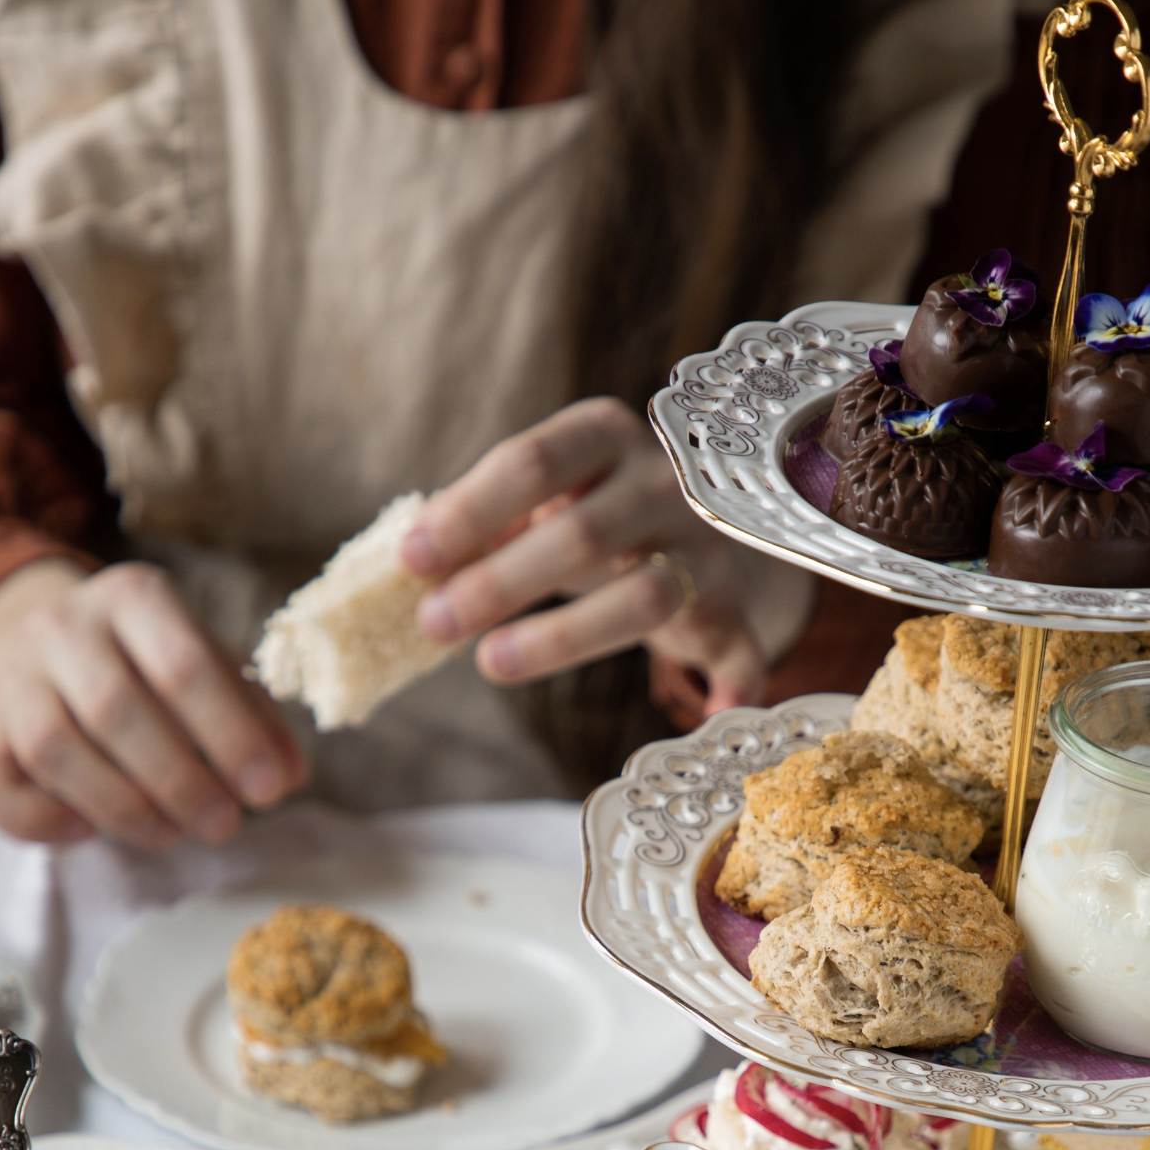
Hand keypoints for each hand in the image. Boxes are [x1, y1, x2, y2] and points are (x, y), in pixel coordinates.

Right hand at [0, 559, 306, 848]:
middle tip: (226, 824)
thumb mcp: (211, 664)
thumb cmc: (155, 662)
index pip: (183, 664)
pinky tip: (88, 831)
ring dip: (122, 806)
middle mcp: (62, 626)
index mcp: (134, 596)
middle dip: (179, 780)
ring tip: (174, 833)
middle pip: (115, 708)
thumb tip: (288, 775)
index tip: (269, 790)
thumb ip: (255, 715)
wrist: (51, 643)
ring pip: (53, 749)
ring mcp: (14, 677)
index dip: (230, 735)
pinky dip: (40, 821)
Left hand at [405, 398, 813, 713]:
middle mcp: (665, 485)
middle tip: (433, 623)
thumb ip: (482, 524)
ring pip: (644, 596)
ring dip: (562, 636)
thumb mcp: (536, 499)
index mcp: (605, 436)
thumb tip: (408, 565)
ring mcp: (704, 550)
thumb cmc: (585, 508)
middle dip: (500, 582)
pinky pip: (741, 649)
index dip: (470, 512)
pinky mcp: (730, 610)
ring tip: (490, 663)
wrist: (688, 518)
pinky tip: (714, 712)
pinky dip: (734, 683)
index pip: (533, 462)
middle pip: (584, 534)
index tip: (412, 559)